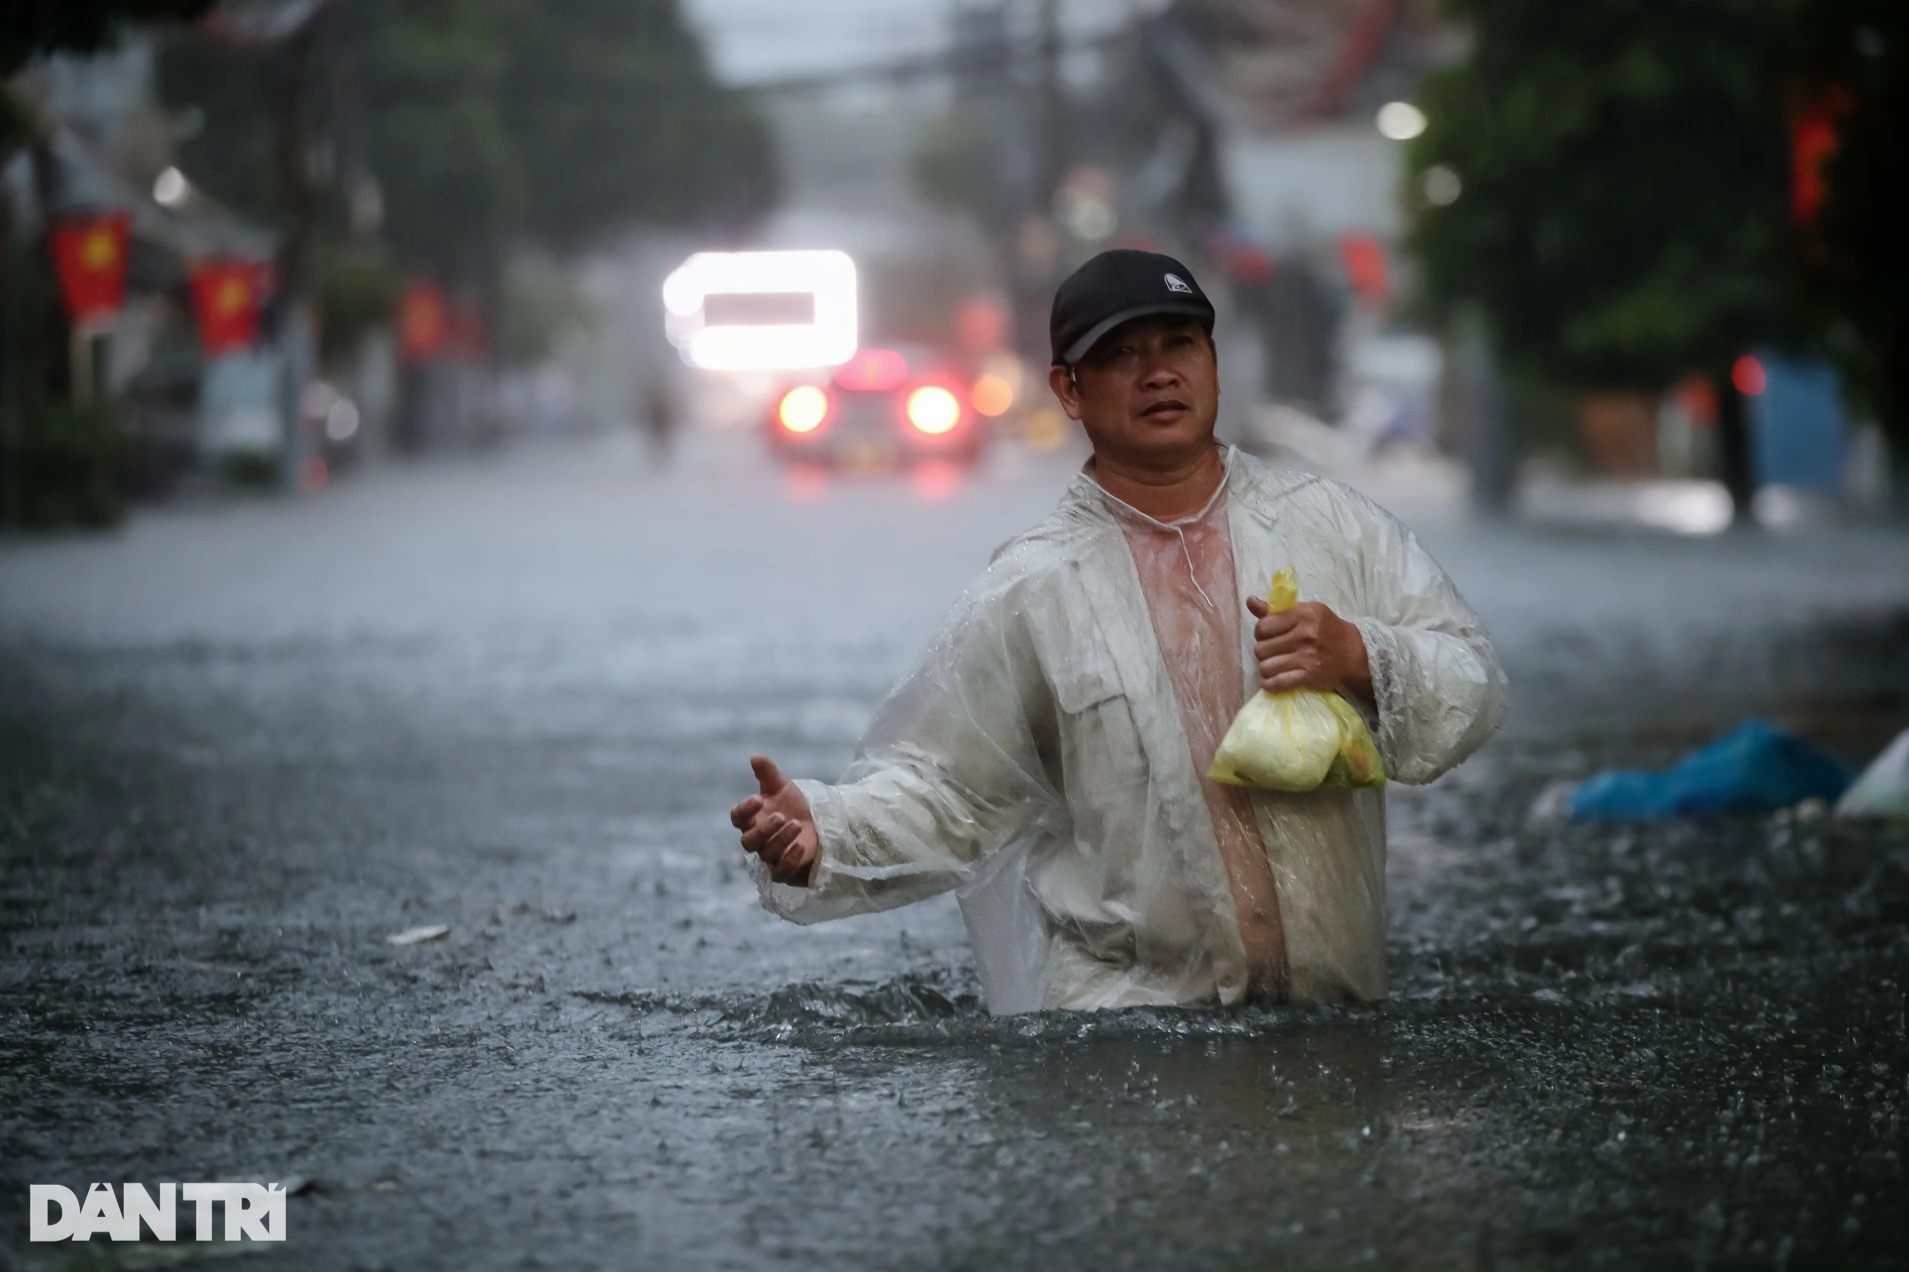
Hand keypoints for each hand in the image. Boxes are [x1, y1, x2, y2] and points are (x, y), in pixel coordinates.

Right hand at [729, 755, 818, 885]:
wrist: (816, 821)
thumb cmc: (792, 804)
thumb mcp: (782, 785)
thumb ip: (767, 773)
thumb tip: (755, 756)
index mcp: (751, 818)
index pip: (737, 818)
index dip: (744, 810)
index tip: (757, 799)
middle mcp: (757, 838)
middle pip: (749, 841)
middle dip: (764, 829)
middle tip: (781, 816)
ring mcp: (770, 855)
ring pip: (766, 854)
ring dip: (781, 840)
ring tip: (797, 824)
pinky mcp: (784, 869)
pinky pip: (780, 872)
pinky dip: (788, 861)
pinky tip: (800, 846)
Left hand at [1245, 595, 1372, 703]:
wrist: (1353, 652)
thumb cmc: (1327, 629)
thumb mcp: (1306, 611)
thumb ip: (1277, 609)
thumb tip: (1250, 602)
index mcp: (1303, 615)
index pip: (1263, 626)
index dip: (1261, 632)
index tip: (1268, 635)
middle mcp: (1305, 635)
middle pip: (1261, 648)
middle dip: (1262, 651)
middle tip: (1271, 651)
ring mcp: (1307, 657)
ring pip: (1266, 667)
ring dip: (1266, 668)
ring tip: (1273, 665)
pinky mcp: (1309, 676)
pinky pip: (1278, 682)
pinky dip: (1269, 684)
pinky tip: (1270, 681)